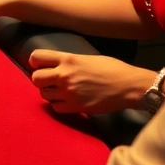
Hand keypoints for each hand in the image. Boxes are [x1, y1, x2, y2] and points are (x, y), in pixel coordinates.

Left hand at [28, 50, 155, 113]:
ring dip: (50, 93)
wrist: (129, 86)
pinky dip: (59, 105)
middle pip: (35, 78)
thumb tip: (56, 66)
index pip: (36, 57)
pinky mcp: (75, 107)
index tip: (40, 65)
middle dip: (40, 80)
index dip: (35, 62)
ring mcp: (69, 92)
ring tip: (61, 91)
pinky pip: (55, 107)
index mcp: (68, 59)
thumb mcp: (87, 58)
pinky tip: (67, 101)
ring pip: (44, 94)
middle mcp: (64, 75)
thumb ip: (69, 61)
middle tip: (49, 81)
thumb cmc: (113, 69)